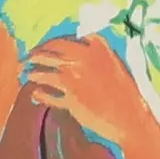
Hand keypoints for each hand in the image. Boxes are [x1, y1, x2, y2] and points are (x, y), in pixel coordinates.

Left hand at [23, 34, 154, 147]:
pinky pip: (48, 95)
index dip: (50, 43)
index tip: (44, 47)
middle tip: (28, 58)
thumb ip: (96, 54)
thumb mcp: (115, 65)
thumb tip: (78, 48)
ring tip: (27, 74)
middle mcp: (83, 60)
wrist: (132, 118)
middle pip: (49, 52)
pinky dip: (39, 94)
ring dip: (33, 73)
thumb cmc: (126, 93)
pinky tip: (35, 94)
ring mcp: (75, 80)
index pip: (63, 40)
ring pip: (44, 72)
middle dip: (35, 54)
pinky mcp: (71, 100)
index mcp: (97, 48)